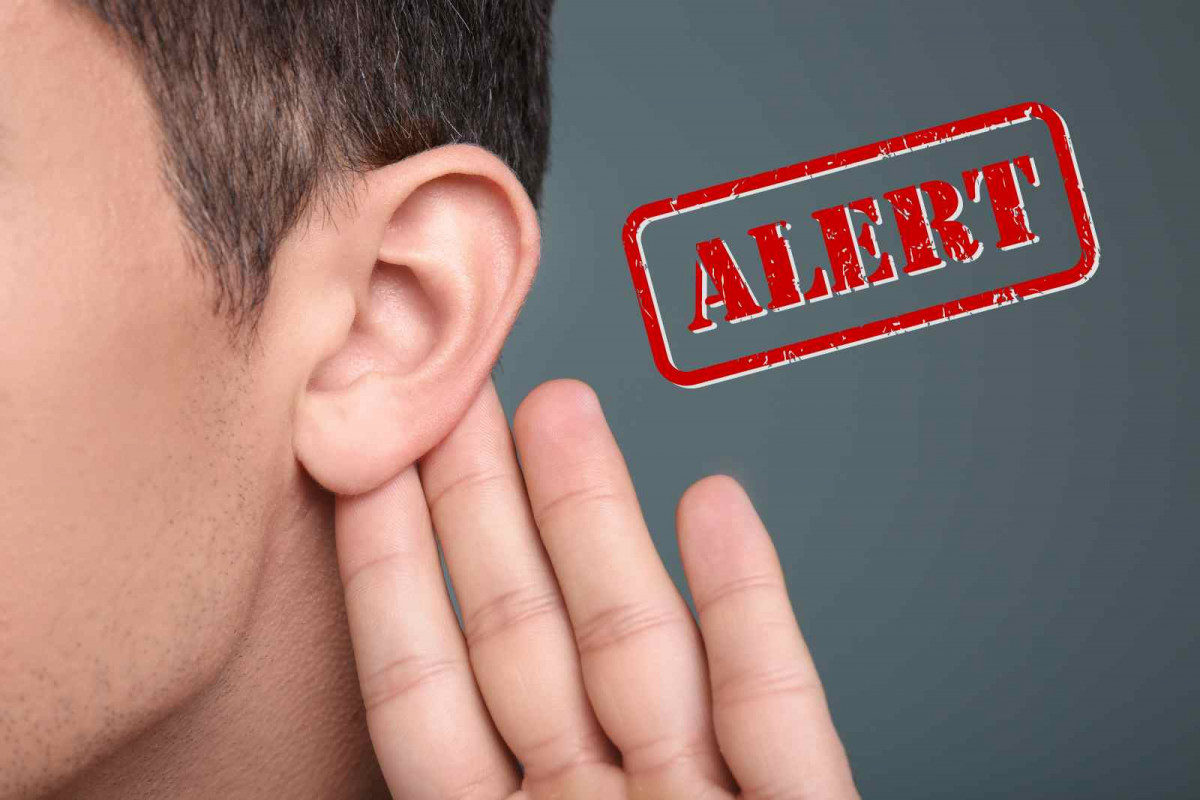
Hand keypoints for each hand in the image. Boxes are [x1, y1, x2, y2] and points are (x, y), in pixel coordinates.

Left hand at [335, 379, 857, 798]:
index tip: (364, 467)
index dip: (392, 573)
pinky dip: (749, 604)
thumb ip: (435, 782)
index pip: (423, 693)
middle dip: (489, 508)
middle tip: (456, 395)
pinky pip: (775, 704)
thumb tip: (325, 740)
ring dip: (602, 520)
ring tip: (562, 406)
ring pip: (642, 644)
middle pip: (529, 640)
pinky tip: (718, 507)